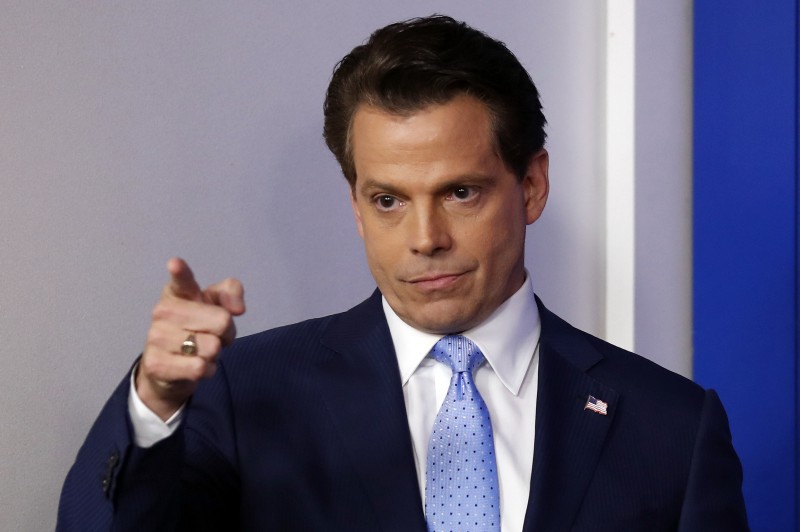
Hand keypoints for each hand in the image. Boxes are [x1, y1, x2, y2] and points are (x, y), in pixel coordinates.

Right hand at [136, 258, 244, 419]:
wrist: (170, 366)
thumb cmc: (198, 327)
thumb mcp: (217, 305)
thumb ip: (231, 294)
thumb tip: (237, 309)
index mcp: (177, 291)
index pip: (181, 280)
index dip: (180, 272)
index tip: (175, 264)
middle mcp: (162, 311)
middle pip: (222, 321)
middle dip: (226, 333)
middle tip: (212, 334)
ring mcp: (156, 337)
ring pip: (213, 347)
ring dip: (215, 354)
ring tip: (200, 351)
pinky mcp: (156, 364)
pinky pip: (200, 368)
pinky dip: (207, 370)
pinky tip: (194, 366)